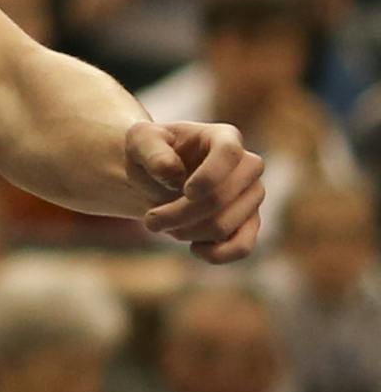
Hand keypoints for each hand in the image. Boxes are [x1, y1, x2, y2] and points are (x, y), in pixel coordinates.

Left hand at [124, 119, 264, 262]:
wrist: (157, 176)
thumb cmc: (150, 152)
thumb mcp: (139, 140)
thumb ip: (151, 150)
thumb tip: (172, 173)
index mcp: (224, 137)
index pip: (229, 153)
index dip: (209, 176)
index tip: (185, 191)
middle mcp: (247, 166)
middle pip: (220, 197)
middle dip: (179, 213)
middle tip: (150, 220)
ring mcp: (252, 196)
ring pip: (224, 225)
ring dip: (185, 231)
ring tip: (159, 224)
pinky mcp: (249, 223)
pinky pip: (243, 247)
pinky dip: (216, 254)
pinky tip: (193, 249)